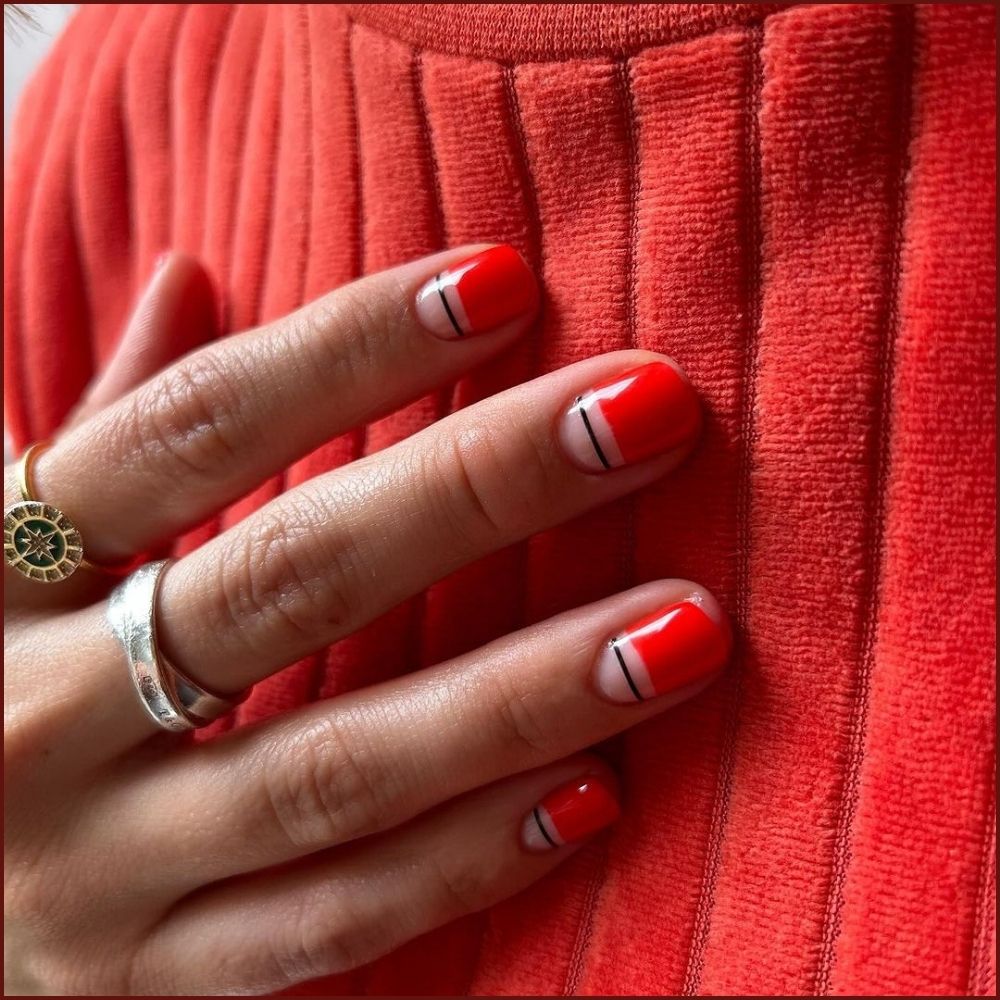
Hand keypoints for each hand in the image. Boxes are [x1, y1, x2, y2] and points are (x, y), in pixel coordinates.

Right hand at [4, 246, 731, 994]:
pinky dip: (463, 863)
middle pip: (290, 578)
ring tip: (684, 630)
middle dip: (481, 490)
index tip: (502, 283)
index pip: (193, 426)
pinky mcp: (138, 985)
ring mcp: (90, 869)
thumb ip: (104, 423)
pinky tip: (595, 794)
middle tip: (650, 414)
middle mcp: (34, 714)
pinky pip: (325, 929)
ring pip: (334, 771)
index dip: (346, 347)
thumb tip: (194, 278)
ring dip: (521, 694)